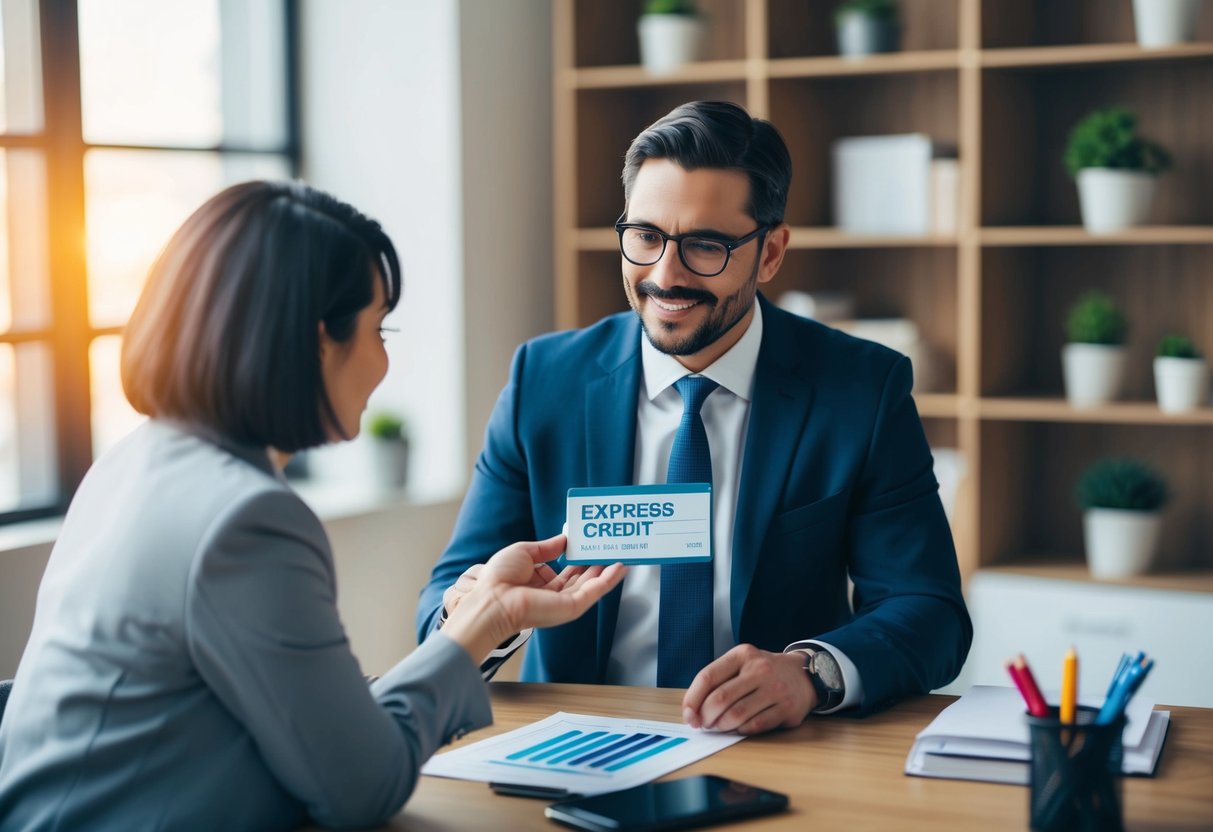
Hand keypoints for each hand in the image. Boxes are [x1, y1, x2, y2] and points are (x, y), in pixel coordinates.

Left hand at [442, 535, 626, 662]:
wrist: (492, 598)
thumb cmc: (499, 578)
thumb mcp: (525, 552)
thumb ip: (547, 547)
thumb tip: (565, 539)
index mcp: (539, 584)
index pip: (566, 571)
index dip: (580, 558)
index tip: (591, 545)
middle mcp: (552, 596)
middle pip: (582, 578)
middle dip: (598, 564)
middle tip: (612, 548)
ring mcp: (563, 603)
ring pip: (592, 585)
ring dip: (608, 570)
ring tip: (622, 553)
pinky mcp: (571, 608)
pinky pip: (594, 592)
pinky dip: (609, 580)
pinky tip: (620, 567)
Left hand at [681, 645, 814, 734]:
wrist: (804, 675)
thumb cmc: (764, 673)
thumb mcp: (742, 664)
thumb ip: (719, 680)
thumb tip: (693, 710)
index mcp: (743, 654)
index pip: (708, 676)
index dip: (693, 699)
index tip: (688, 715)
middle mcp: (760, 669)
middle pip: (720, 698)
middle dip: (706, 717)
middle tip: (703, 725)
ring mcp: (775, 689)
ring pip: (736, 715)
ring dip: (721, 726)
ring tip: (719, 727)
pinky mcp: (787, 709)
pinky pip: (755, 726)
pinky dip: (740, 731)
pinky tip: (737, 728)